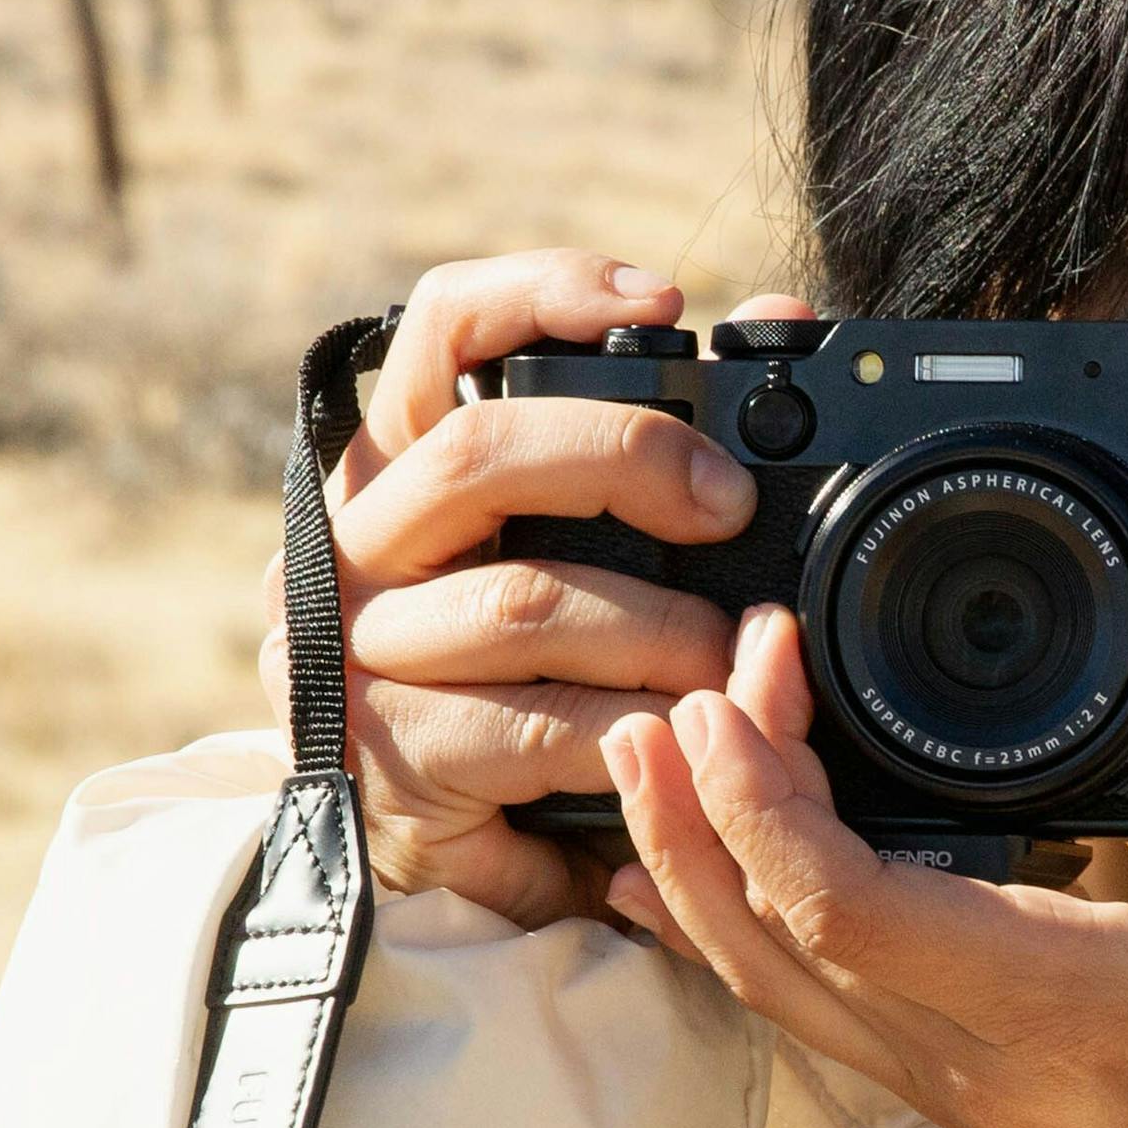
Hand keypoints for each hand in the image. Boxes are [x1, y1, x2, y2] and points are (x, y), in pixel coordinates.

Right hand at [259, 249, 814, 920]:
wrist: (426, 834)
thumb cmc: (518, 663)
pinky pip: (538, 728)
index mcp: (398, 461)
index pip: (441, 330)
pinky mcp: (395, 760)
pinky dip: (635, 731)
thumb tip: (772, 318)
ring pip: (523, 604)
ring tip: (734, 654)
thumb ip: (653, 437)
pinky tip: (682, 737)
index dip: (543, 293)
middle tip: (727, 504)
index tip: (664, 301)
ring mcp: (357, 653)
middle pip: (480, 454)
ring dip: (658, 628)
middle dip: (627, 460)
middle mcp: (355, 541)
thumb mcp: (571, 543)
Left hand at [599, 583, 1127, 1127]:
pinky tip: (694, 876)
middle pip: (778, 957)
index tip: (746, 688)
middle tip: (683, 688)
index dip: (766, 801)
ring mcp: (985, 1109)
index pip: (854, 915)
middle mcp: (1009, 1077)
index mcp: (1089, 1005)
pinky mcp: (984, 1113)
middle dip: (702, 813)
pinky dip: (741, 937)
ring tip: (654, 757)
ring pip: (780, 1005)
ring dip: (701, 873)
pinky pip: (819, 1028)